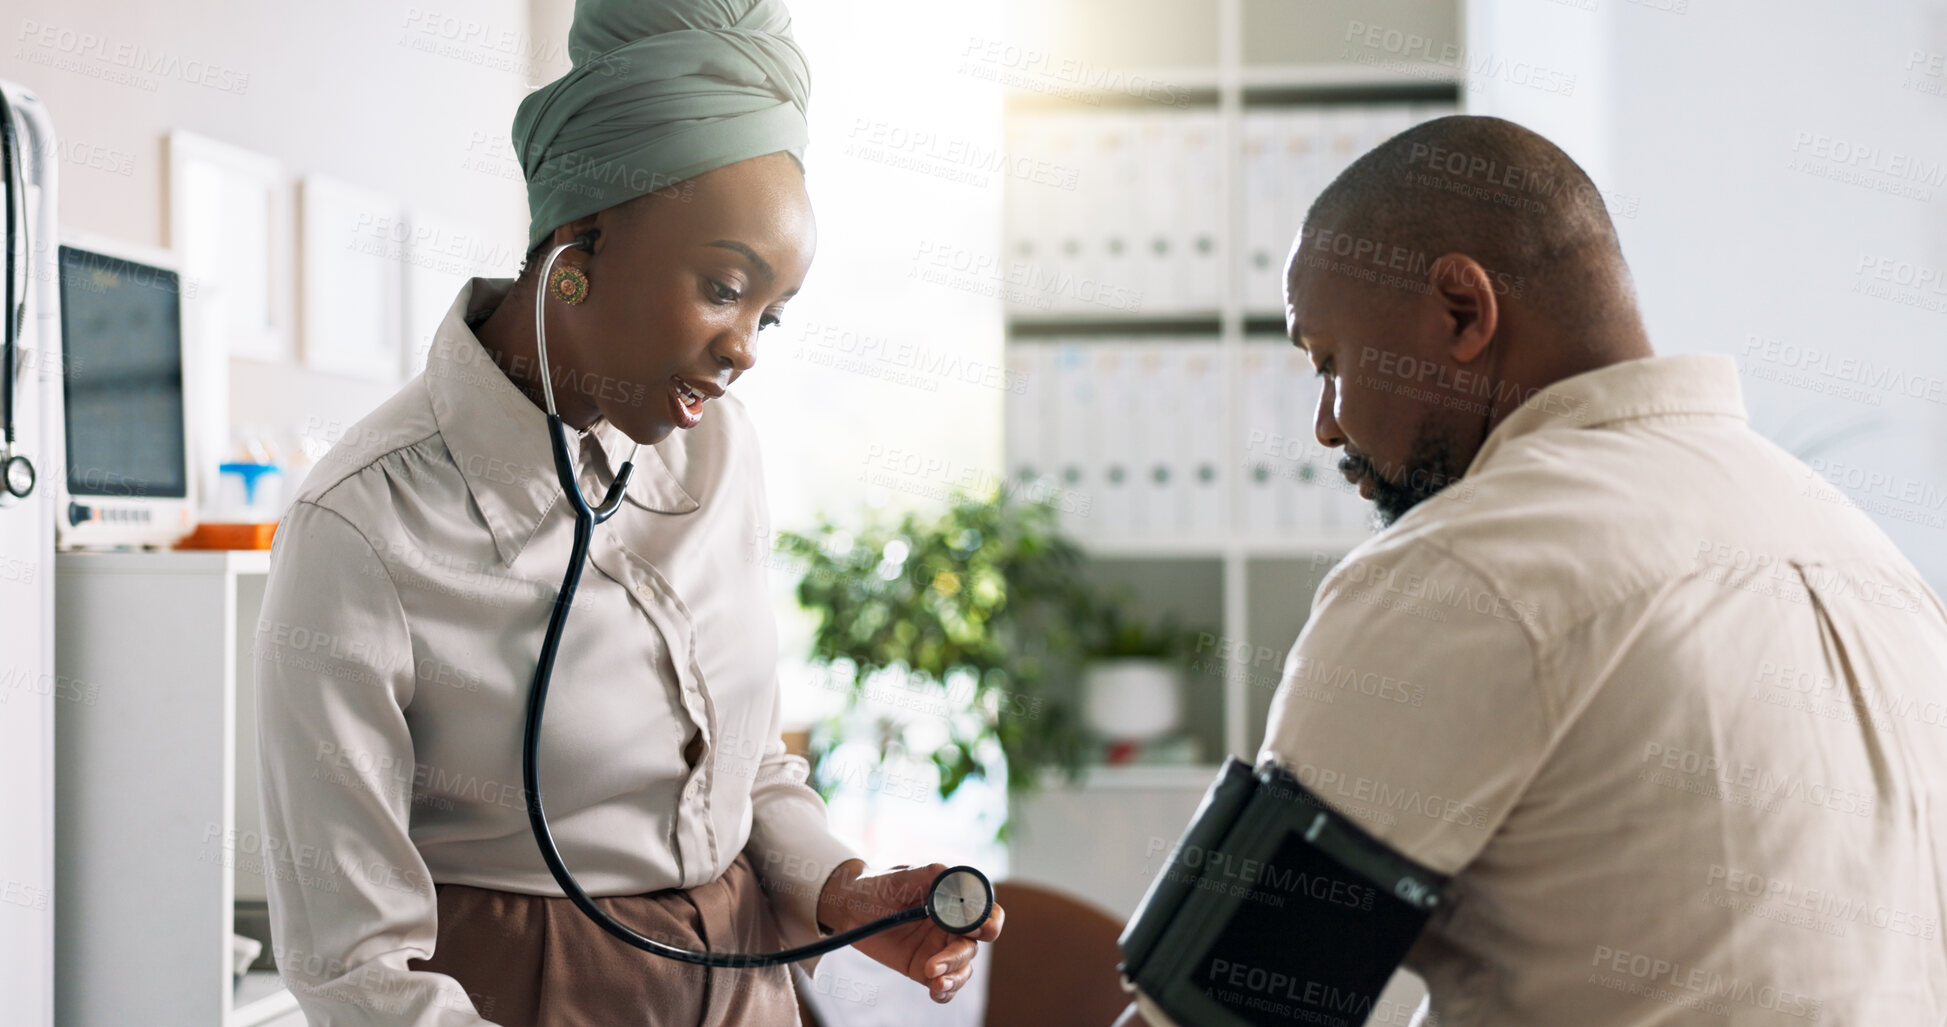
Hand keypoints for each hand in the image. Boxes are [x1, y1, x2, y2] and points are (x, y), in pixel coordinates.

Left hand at [817, 859, 1004, 1002]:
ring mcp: (939, 949)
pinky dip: (945, 992)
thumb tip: (956, 878)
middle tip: (937, 963)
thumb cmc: (879, 886)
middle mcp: (952, 927)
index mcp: (954, 901)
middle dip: (959, 955)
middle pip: (973, 945)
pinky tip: (935, 991)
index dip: (986, 921)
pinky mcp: (925, 968)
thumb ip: (931, 875)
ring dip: (953, 976)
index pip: (985, 913)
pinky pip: (944, 984)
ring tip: (933, 980)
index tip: (971, 928)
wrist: (851, 908)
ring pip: (962, 968)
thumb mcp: (902, 877)